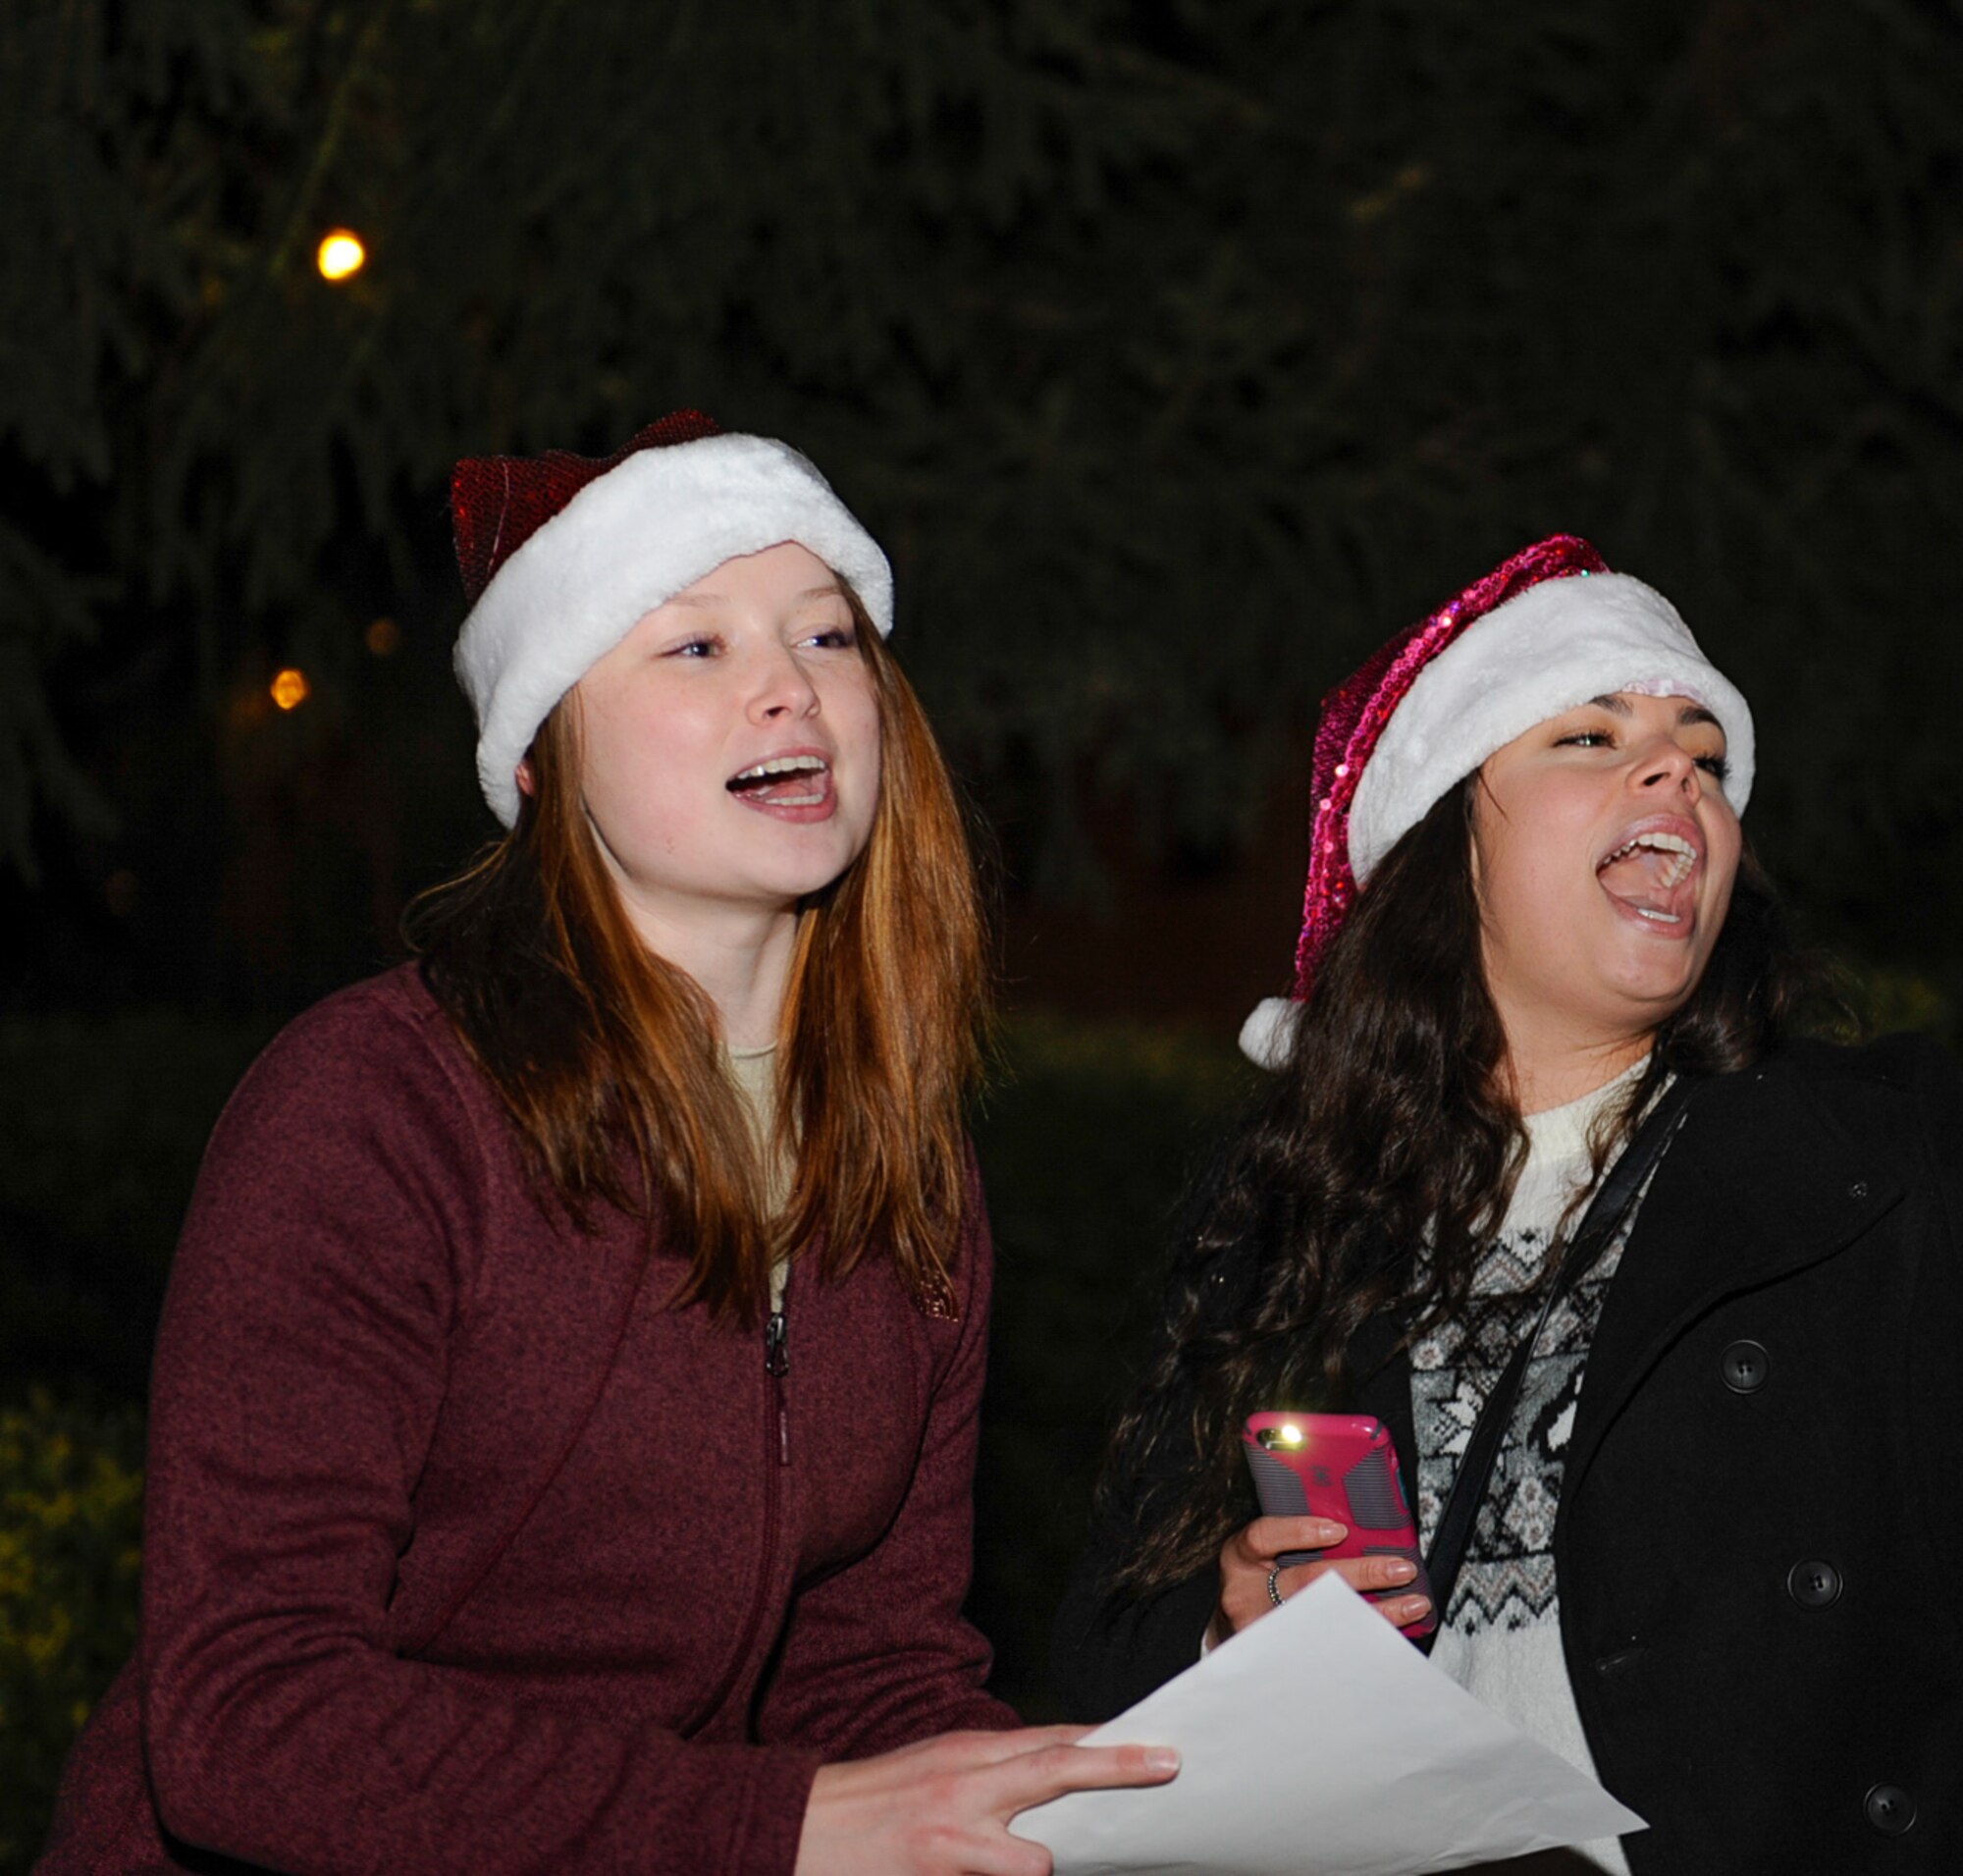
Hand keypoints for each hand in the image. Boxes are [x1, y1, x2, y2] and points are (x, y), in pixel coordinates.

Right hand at [794, 1724, 1178, 1875]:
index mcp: (966, 1752)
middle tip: (1168, 1763)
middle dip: (1116, 1767)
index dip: (1103, 1741)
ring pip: (1036, 1861)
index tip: (1153, 1739)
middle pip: (1055, 1770)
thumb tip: (1050, 1781)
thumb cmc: (871, 1803)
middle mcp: (964, 1787)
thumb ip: (990, 1774)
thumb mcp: (933, 1769)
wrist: (796, 1829)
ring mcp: (952, 1839)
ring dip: (1051, 1870)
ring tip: (1051, 1867)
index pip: (1050, 1739)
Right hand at [1212, 1514, 1430, 1643]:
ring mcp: (1261, 1633)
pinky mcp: (1280, 1662)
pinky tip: (1394, 1635)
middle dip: (1361, 1574)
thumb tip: (1358, 1532)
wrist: (1234, 1635)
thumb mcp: (1262, 1557)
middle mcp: (1244, 1596)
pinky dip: (1366, 1642)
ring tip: (1413, 1603)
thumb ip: (1294, 1543)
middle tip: (1400, 1568)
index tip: (1339, 1531)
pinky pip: (1329, 1653)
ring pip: (1325, 1623)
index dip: (1299, 1532)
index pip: (1262, 1537)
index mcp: (1239, 1559)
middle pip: (1305, 1583)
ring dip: (1376, 1612)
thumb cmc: (1258, 1587)